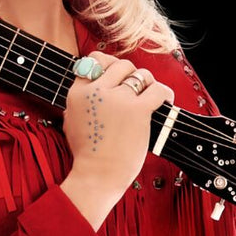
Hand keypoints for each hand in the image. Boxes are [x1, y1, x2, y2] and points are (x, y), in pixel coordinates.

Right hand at [59, 52, 173, 228]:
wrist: (97, 174)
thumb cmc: (86, 153)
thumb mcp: (71, 119)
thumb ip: (80, 99)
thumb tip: (90, 86)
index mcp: (78, 92)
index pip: (94, 61)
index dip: (107, 65)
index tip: (115, 76)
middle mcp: (97, 90)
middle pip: (120, 65)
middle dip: (129, 74)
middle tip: (134, 89)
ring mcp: (118, 99)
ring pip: (140, 74)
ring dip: (147, 82)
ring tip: (148, 95)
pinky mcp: (138, 111)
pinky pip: (157, 90)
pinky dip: (163, 93)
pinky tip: (164, 100)